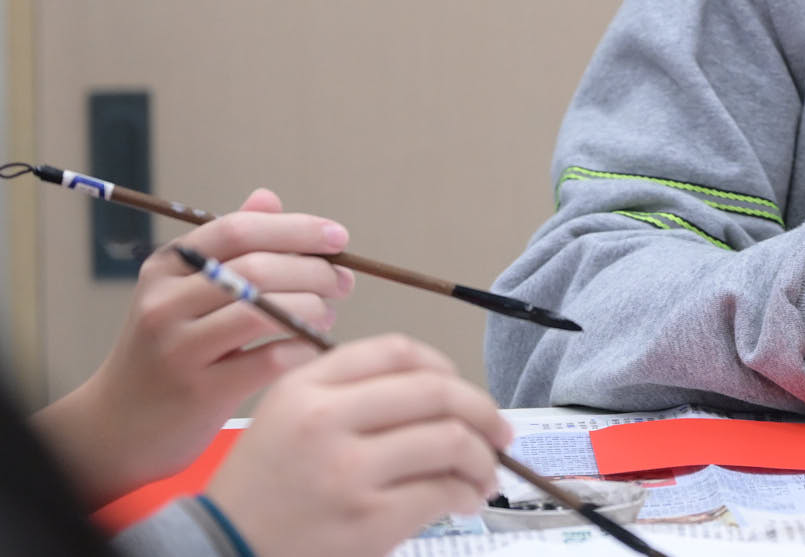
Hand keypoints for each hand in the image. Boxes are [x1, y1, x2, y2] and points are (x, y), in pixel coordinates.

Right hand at [34, 189, 353, 506]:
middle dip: (315, 270)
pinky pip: (268, 360)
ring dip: (312, 307)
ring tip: (327, 314)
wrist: (117, 424)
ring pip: (265, 311)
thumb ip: (229, 245)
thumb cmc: (168, 349)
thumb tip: (268, 197)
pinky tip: (313, 347)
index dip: (296, 228)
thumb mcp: (183, 292)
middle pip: (258, 268)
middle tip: (343, 282)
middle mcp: (166, 304)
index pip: (239, 229)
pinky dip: (302, 347)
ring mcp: (178, 349)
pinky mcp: (198, 392)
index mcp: (166, 268)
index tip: (338, 238)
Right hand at [206, 335, 512, 556]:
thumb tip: (443, 393)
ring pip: (451, 441)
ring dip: (484, 458)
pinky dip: (467, 493)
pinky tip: (466, 500)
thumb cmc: (263, 491)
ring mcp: (349, 471)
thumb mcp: (287, 417)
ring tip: (486, 474)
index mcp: (306, 387)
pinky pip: (442, 491)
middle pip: (437, 393)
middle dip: (483, 411)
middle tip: (499, 432)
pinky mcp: (368, 521)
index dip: (444, 367)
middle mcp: (327, 420)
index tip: (462, 388)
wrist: (221, 551)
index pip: (397, 352)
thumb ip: (351, 392)